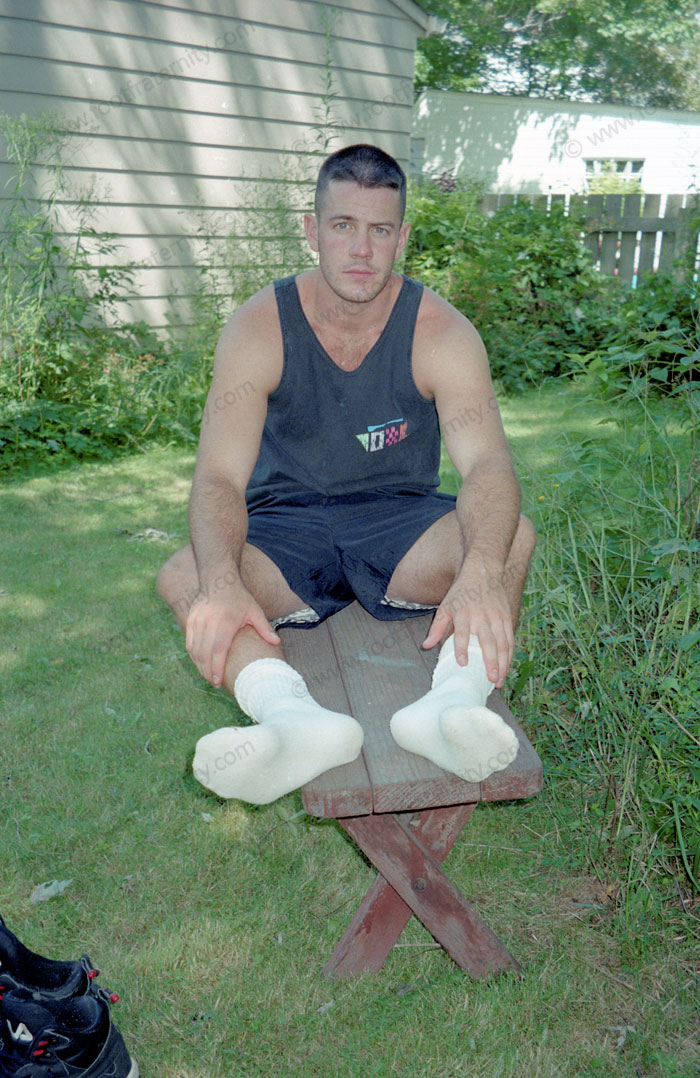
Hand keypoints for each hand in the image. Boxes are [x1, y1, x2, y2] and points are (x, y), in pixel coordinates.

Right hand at [185, 583, 278, 686]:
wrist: (218, 580)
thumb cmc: (239, 598)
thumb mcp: (254, 611)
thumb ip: (264, 628)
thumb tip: (277, 642)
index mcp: (224, 623)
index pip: (218, 651)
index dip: (216, 668)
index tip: (218, 681)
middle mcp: (208, 624)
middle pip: (204, 654)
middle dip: (207, 671)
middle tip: (215, 683)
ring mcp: (197, 622)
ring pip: (194, 650)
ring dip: (200, 665)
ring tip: (208, 676)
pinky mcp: (190, 621)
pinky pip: (189, 643)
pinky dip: (193, 655)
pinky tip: (200, 662)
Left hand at [422, 566, 513, 687]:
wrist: (483, 572)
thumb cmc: (461, 592)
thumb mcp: (445, 606)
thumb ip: (436, 628)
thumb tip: (426, 646)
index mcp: (464, 614)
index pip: (462, 634)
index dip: (462, 649)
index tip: (463, 664)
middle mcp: (482, 616)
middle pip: (488, 642)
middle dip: (491, 662)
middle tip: (491, 680)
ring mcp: (497, 617)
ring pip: (503, 644)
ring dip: (503, 664)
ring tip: (499, 681)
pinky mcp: (507, 618)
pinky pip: (510, 639)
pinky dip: (509, 655)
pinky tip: (506, 668)